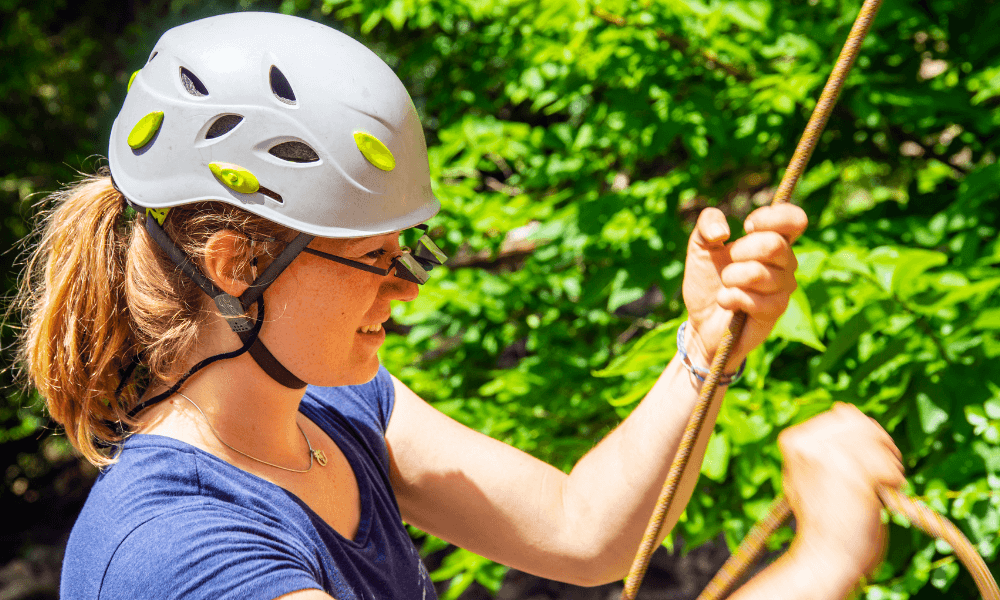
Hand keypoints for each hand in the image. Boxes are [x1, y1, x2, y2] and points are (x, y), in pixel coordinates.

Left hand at [681, 204, 807, 367]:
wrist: (701, 319)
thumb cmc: (707, 280)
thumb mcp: (700, 245)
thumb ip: (707, 223)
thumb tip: (722, 231)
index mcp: (773, 239)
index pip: (795, 219)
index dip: (771, 218)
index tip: (747, 227)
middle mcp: (786, 261)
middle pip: (774, 245)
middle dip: (740, 251)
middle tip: (728, 262)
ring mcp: (784, 287)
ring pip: (760, 274)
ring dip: (731, 278)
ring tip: (725, 284)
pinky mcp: (776, 310)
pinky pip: (757, 300)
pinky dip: (732, 298)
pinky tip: (726, 301)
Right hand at [779, 403, 904, 579]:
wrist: (824, 557)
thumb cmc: (823, 520)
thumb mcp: (810, 472)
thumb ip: (823, 441)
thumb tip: (844, 408)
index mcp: (792, 439)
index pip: (844, 415)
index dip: (866, 436)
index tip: (870, 461)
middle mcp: (806, 442)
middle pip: (864, 424)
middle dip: (881, 447)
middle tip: (882, 475)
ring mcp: (828, 456)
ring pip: (878, 442)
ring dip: (889, 466)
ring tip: (879, 489)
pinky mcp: (852, 473)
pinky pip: (887, 464)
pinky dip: (893, 481)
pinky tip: (881, 497)